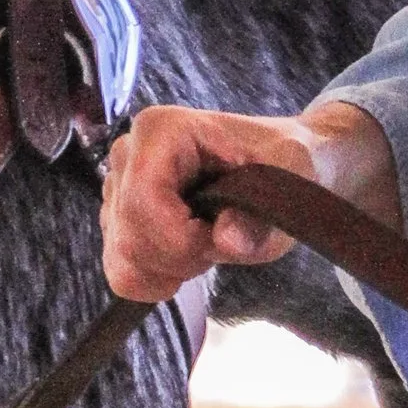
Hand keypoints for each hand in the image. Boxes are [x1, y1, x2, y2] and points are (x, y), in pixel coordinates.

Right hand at [99, 99, 402, 303]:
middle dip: (179, 258)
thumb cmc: (284, 163)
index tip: (223, 237)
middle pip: (129, 236)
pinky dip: (154, 278)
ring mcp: (117, 186)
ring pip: (121, 257)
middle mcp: (128, 153)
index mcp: (161, 130)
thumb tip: (228, 240)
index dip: (183, 240)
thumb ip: (259, 216)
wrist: (283, 162)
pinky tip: (186, 260)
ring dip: (169, 269)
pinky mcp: (118, 216)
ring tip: (206, 245)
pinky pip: (118, 269)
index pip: (143, 204)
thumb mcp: (290, 185)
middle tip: (220, 242)